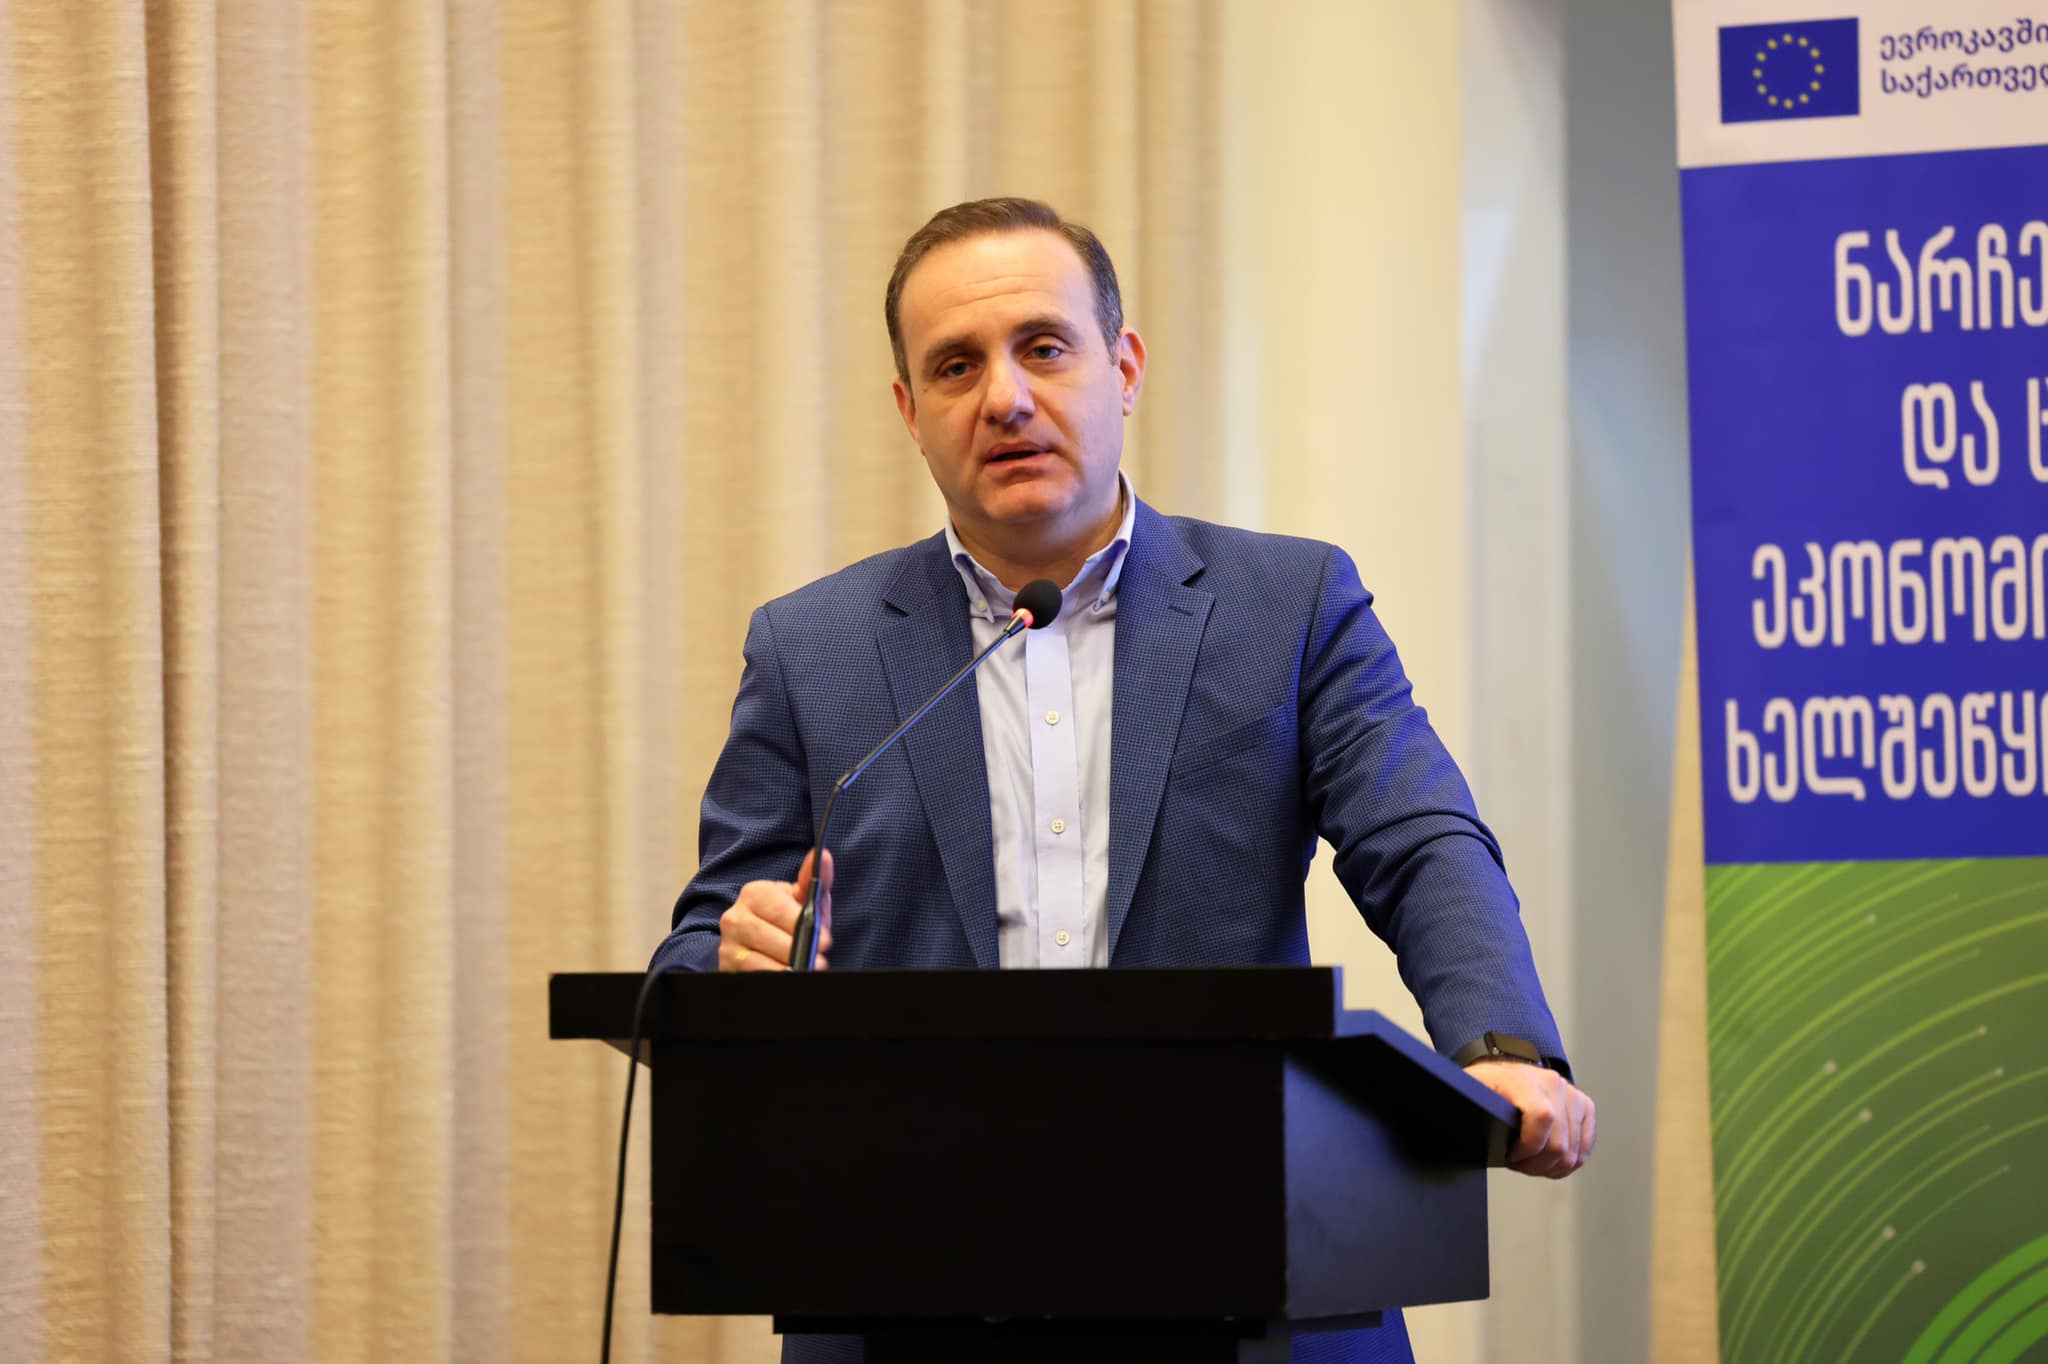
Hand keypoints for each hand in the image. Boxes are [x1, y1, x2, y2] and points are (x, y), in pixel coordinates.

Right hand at [718, 849, 832, 971]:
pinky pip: (752, 975)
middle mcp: (735, 916)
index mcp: (754, 893)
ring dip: (788, 968)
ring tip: (805, 969)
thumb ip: (815, 879)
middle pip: (770, 937)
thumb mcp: (802, 898)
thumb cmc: (786, 917)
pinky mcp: (727, 967)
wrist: (759, 942)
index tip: (825, 940)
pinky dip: (774, 978)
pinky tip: (787, 976)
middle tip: (818, 960)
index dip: (804, 926)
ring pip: (760, 960)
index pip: (780, 910)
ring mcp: (728, 943)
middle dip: (798, 950)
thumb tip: (824, 856)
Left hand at [1463, 1060, 1595, 1178]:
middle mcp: (1552, 1084)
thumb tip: (1463, 1126)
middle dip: (1536, 1165)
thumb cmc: (1487, 1086)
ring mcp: (1571, 1094)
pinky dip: (1568, 1162)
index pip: (1543, 1117)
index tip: (1512, 1156)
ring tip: (1530, 1162)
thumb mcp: (1472, 1093)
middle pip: (1559, 1143)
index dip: (1529, 1147)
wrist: (1505, 1071)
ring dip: (1551, 1167)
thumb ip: (1471, 1107)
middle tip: (1518, 1164)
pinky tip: (1549, 1161)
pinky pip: (1585, 1147)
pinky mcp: (1584, 1106)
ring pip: (1574, 1152)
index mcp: (1523, 1080)